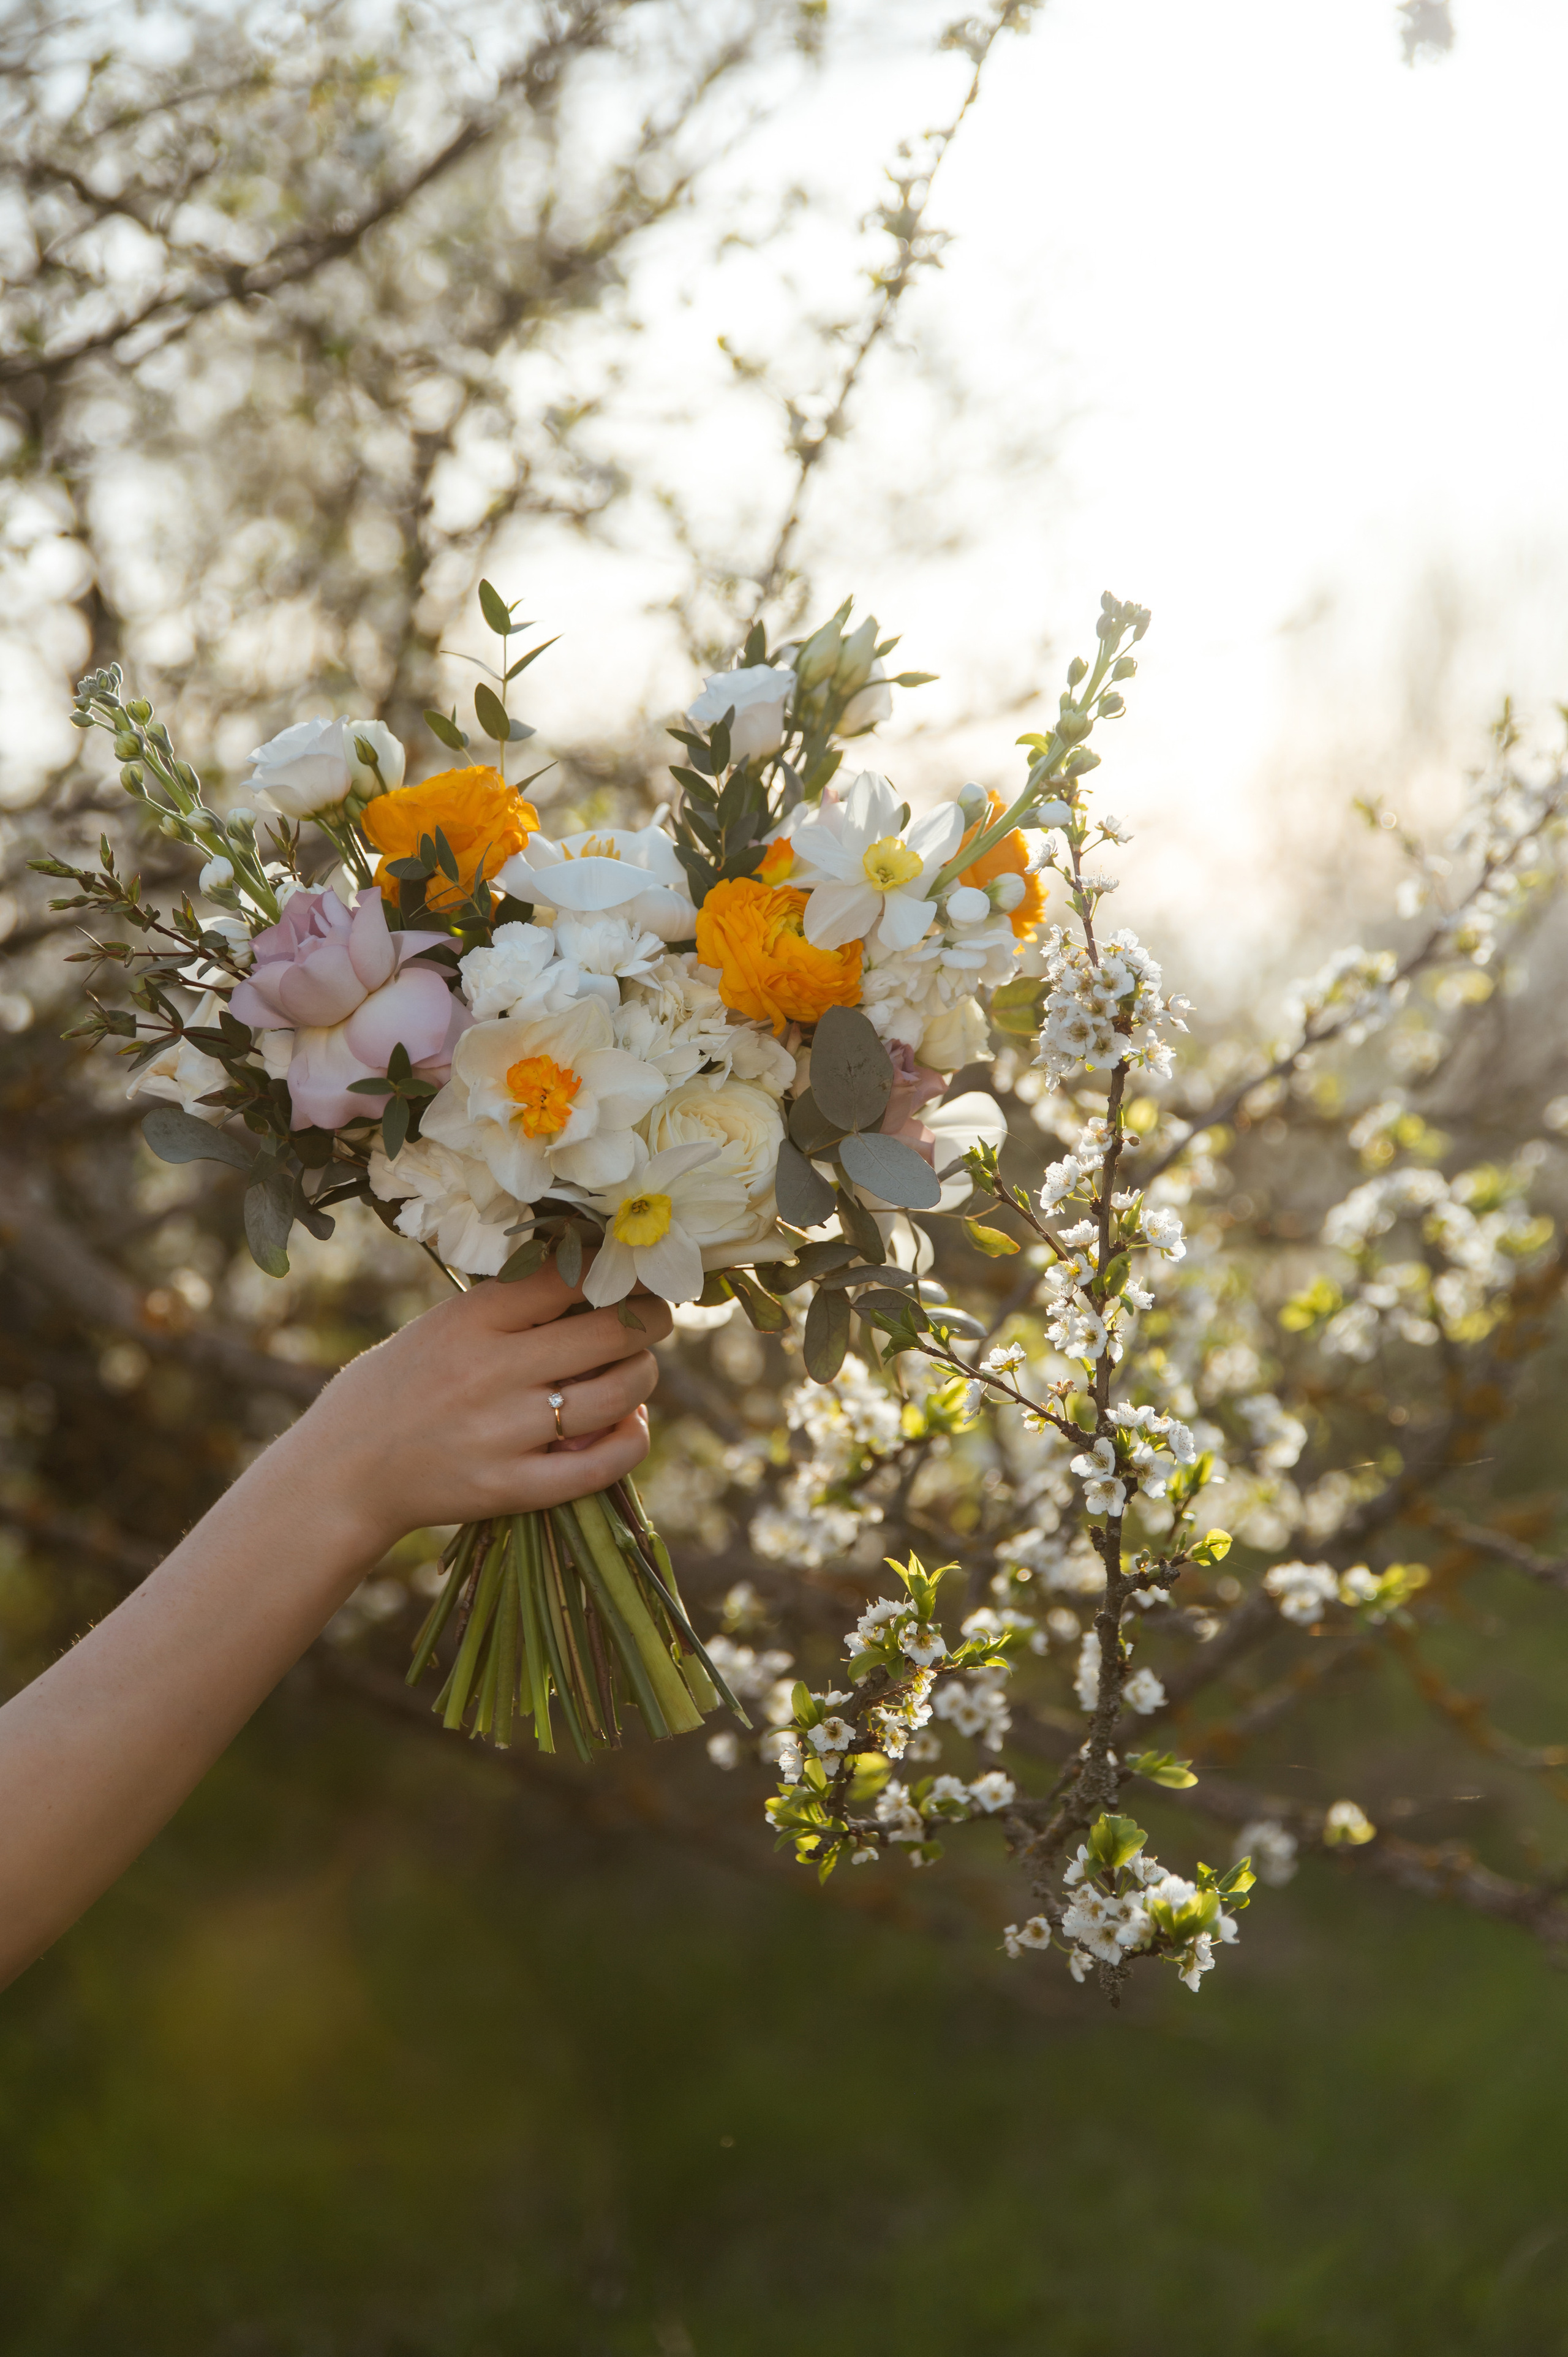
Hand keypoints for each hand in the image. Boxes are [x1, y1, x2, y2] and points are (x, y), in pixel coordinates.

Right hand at [274, 1265, 672, 1554]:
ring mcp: (504, 1432)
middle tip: (654, 1319)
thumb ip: (507, 1307)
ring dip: (644, 1377)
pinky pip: (603, 1463)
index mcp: (471, 1320)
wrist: (341, 1472)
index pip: (569, 1276)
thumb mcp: (439, 1327)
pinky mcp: (511, 1488)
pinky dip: (633, 1440)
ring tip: (637, 1371)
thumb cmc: (396, 1388)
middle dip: (650, 1320)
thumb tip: (593, 1281)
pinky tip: (632, 1426)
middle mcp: (492, 1370)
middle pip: (610, 1331)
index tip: (631, 1273)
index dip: (615, 1270)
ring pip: (618, 1393)